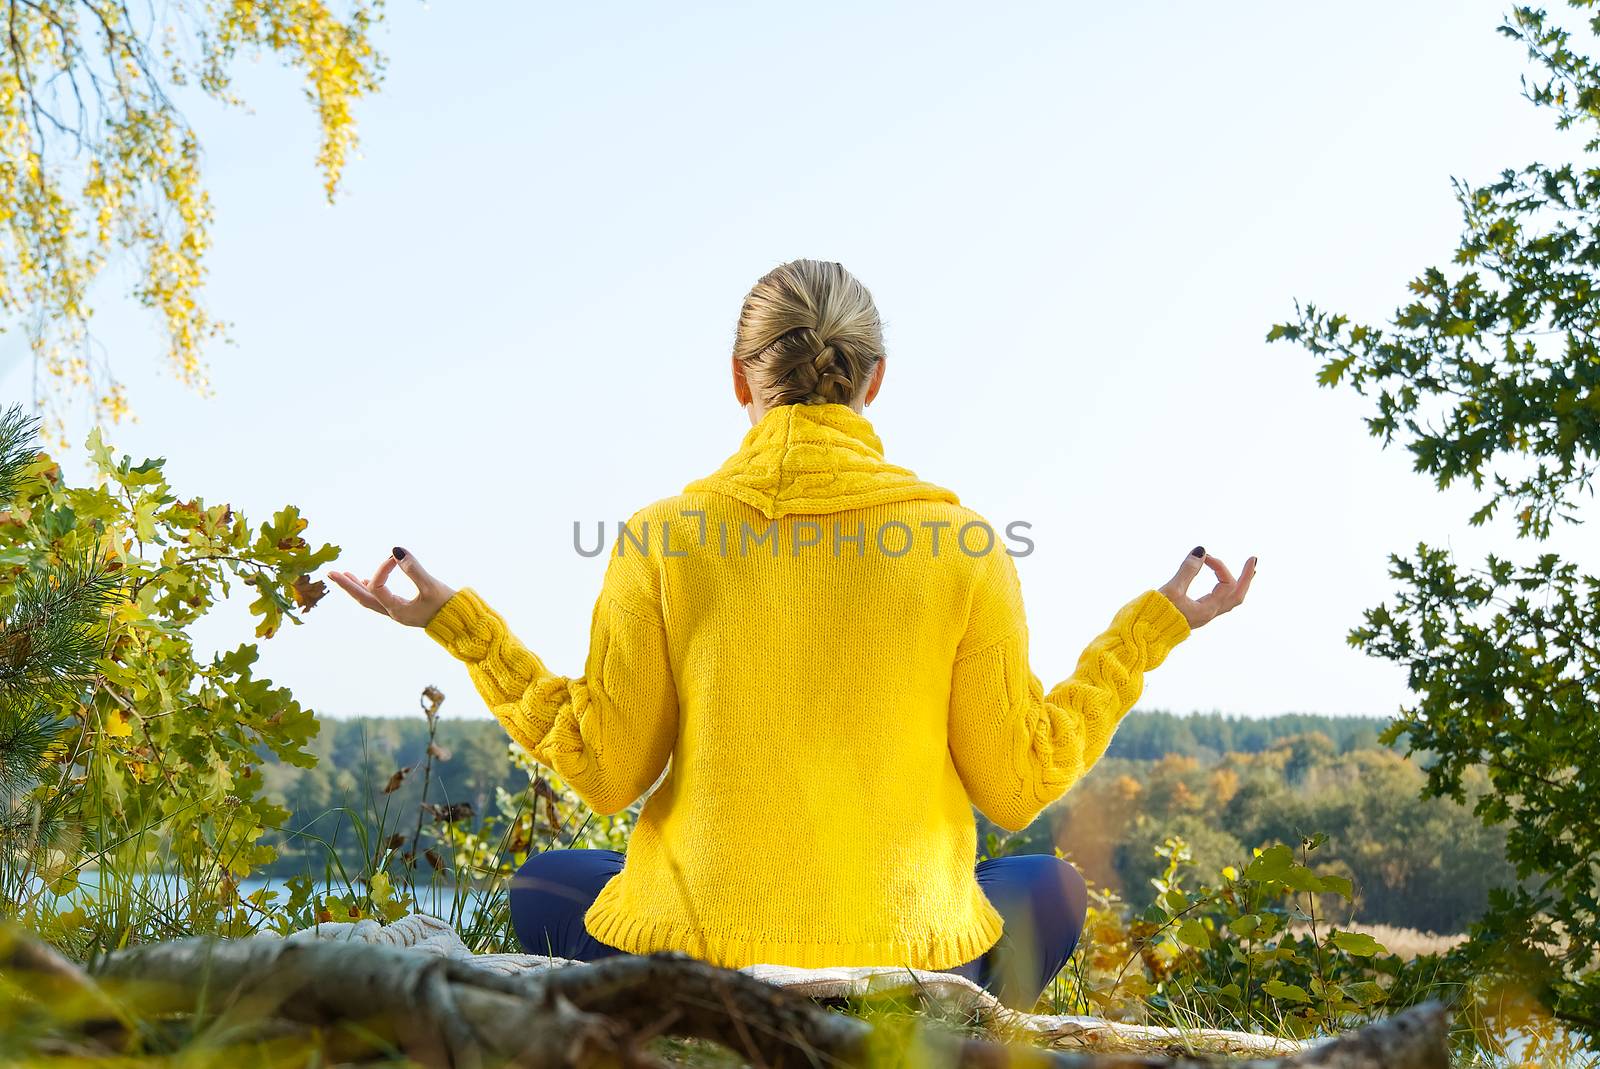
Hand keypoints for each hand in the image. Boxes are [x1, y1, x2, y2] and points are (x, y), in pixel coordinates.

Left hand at [328, 547, 456, 627]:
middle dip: (347, 585)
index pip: (378, 586)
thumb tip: (395, 550)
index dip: (382, 568)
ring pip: (370, 600)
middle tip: (330, 573)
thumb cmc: (448, 607)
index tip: (396, 557)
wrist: (463, 624)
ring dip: (357, 587)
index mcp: (396, 610)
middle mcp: (393, 613)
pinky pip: (381, 600)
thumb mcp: (431, 586)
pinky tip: (367, 582)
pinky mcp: (406, 609)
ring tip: (344, 575)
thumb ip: (413, 568)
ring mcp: (398, 612)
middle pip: (363, 598)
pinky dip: (371, 590)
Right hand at [1158, 546, 1255, 629]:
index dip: (1219, 566)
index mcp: (1208, 609)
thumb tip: (1202, 551)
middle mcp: (1209, 613)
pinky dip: (1225, 590)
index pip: (1226, 583)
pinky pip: (1218, 602)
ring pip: (1229, 600)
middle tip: (1253, 560)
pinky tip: (1221, 585)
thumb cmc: (1156, 614)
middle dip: (1246, 578)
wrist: (1143, 635)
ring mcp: (1203, 615)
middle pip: (1237, 595)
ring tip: (1247, 573)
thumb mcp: (1172, 589)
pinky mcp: (1195, 615)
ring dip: (1238, 585)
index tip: (1204, 556)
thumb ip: (1187, 570)